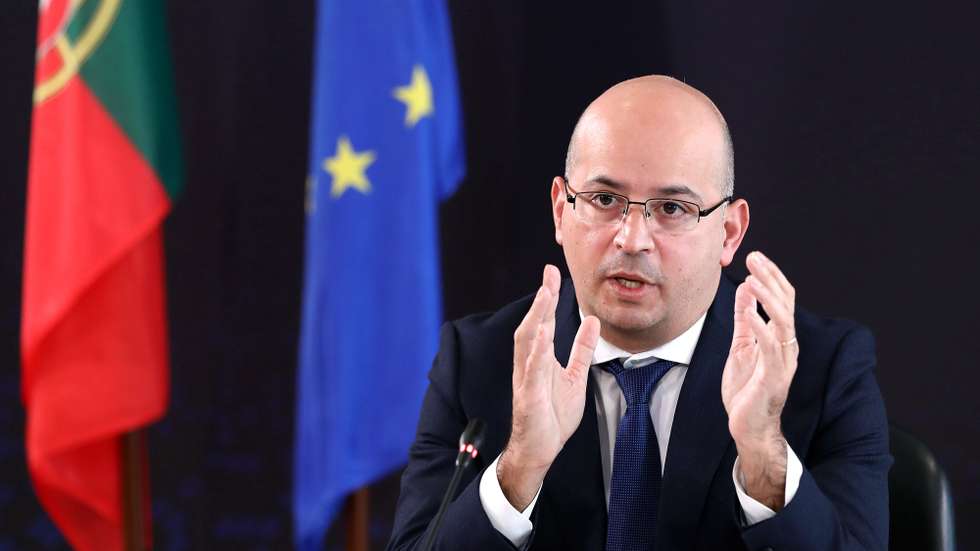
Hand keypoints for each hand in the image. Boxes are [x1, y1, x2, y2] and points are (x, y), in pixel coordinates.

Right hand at [498, 265, 599, 510]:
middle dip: (541, 299)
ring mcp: (527, 379)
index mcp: (540, 358)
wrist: (539, 449)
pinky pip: (533, 370)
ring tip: (545, 295)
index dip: (548, 296)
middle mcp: (529, 364)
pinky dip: (538, 351)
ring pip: (528, 343)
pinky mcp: (529, 396)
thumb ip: (581, 350)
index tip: (552, 272)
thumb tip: (592, 321)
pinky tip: (543, 334)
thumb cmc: (552, 415)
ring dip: (537, 318)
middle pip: (533, 325)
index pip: (544, 321)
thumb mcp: (575, 377)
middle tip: (549, 275)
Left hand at [721, 251, 797, 508]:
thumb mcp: (741, 346)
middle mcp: (787, 346)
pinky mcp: (773, 377)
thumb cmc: (746, 389)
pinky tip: (750, 312)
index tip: (756, 257)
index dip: (771, 277)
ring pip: (782, 321)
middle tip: (755, 258)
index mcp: (780, 338)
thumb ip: (744, 320)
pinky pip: (770, 347)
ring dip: (767, 298)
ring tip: (751, 278)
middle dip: (771, 278)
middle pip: (786, 304)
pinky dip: (760, 326)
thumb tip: (744, 290)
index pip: (782, 300)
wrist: (748, 427)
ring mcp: (783, 361)